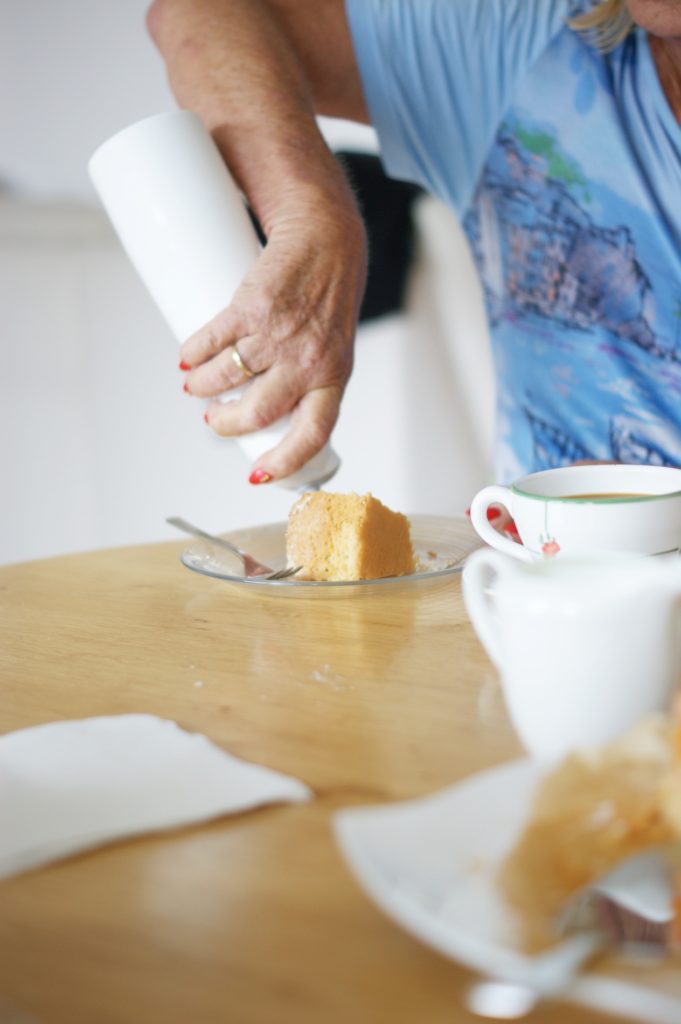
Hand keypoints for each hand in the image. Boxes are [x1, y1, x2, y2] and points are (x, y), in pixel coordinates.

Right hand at [180, 204, 366, 481]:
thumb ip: (308, 385)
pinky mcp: (252, 304)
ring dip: (202, 387)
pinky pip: (212, 340)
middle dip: (225, 424)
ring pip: (227, 377)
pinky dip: (192, 353)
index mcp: (333, 379)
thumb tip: (264, 421)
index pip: (312, 434)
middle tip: (213, 419)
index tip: (258, 475)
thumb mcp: (333, 350)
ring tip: (196, 385)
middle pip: (257, 412)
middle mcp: (308, 360)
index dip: (284, 461)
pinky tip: (188, 357)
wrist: (325, 240)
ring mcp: (279, 333)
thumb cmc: (327, 301)